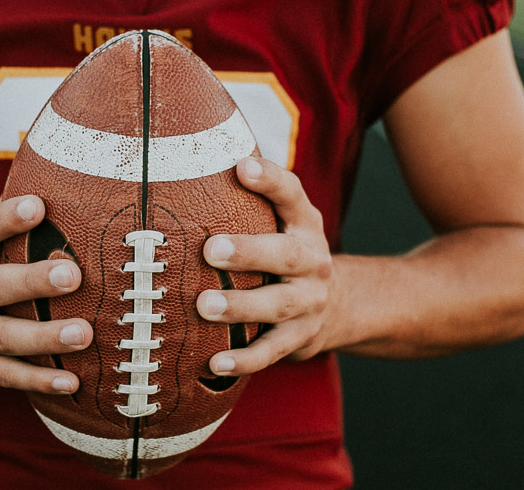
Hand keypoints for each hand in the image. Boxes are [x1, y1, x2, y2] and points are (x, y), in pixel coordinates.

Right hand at [0, 194, 91, 392]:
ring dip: (45, 337)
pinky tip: (71, 381)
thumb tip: (63, 179)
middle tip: (72, 274)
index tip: (37, 206)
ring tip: (84, 333)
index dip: (7, 218)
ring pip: (4, 337)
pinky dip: (39, 380)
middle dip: (33, 281)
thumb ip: (12, 224)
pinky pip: (7, 377)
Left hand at [195, 157, 335, 376]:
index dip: (269, 180)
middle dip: (250, 252)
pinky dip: (245, 360)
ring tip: (204, 306)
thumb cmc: (286, 253)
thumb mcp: (282, 222)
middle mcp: (312, 260)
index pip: (291, 194)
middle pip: (286, 254)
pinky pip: (272, 351)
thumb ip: (248, 201)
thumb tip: (184, 159)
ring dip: (241, 307)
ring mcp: (310, 302)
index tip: (242, 167)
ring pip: (278, 305)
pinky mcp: (300, 339)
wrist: (338, 306)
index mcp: (304, 223)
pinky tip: (216, 364)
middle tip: (211, 249)